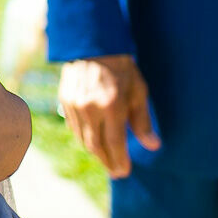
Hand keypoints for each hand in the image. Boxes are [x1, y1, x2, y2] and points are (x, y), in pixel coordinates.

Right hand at [60, 53, 158, 177]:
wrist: (93, 45)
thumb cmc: (121, 68)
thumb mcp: (139, 92)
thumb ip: (143, 121)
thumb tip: (153, 145)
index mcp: (112, 106)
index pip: (115, 144)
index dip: (120, 161)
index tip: (125, 172)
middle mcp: (90, 108)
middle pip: (96, 146)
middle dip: (107, 162)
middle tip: (116, 172)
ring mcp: (75, 105)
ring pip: (83, 139)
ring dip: (95, 152)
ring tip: (106, 159)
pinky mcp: (64, 101)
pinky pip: (74, 128)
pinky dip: (83, 138)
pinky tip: (93, 141)